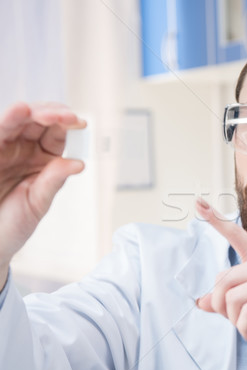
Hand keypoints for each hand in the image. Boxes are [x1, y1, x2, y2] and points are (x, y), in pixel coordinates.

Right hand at [0, 102, 85, 283]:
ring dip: (30, 112)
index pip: (57, 134)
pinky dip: (9, 119)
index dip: (68, 125)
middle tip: (65, 117)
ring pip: (17, 121)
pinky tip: (20, 111)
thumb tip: (78, 163)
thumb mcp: (37, 203)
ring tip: (40, 111)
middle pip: (38, 121)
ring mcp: (4, 148)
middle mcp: (23, 148)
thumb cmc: (13, 224)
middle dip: (52, 114)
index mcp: (42, 158)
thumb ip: (53, 181)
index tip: (81, 123)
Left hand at [194, 198, 246, 348]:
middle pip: (224, 279)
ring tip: (244, 328)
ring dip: (232, 320)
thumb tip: (200, 302)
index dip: (216, 220)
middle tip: (231, 320)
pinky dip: (243, 327)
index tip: (198, 203)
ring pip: (232, 297)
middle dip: (219, 305)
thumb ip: (233, 300)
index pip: (238, 235)